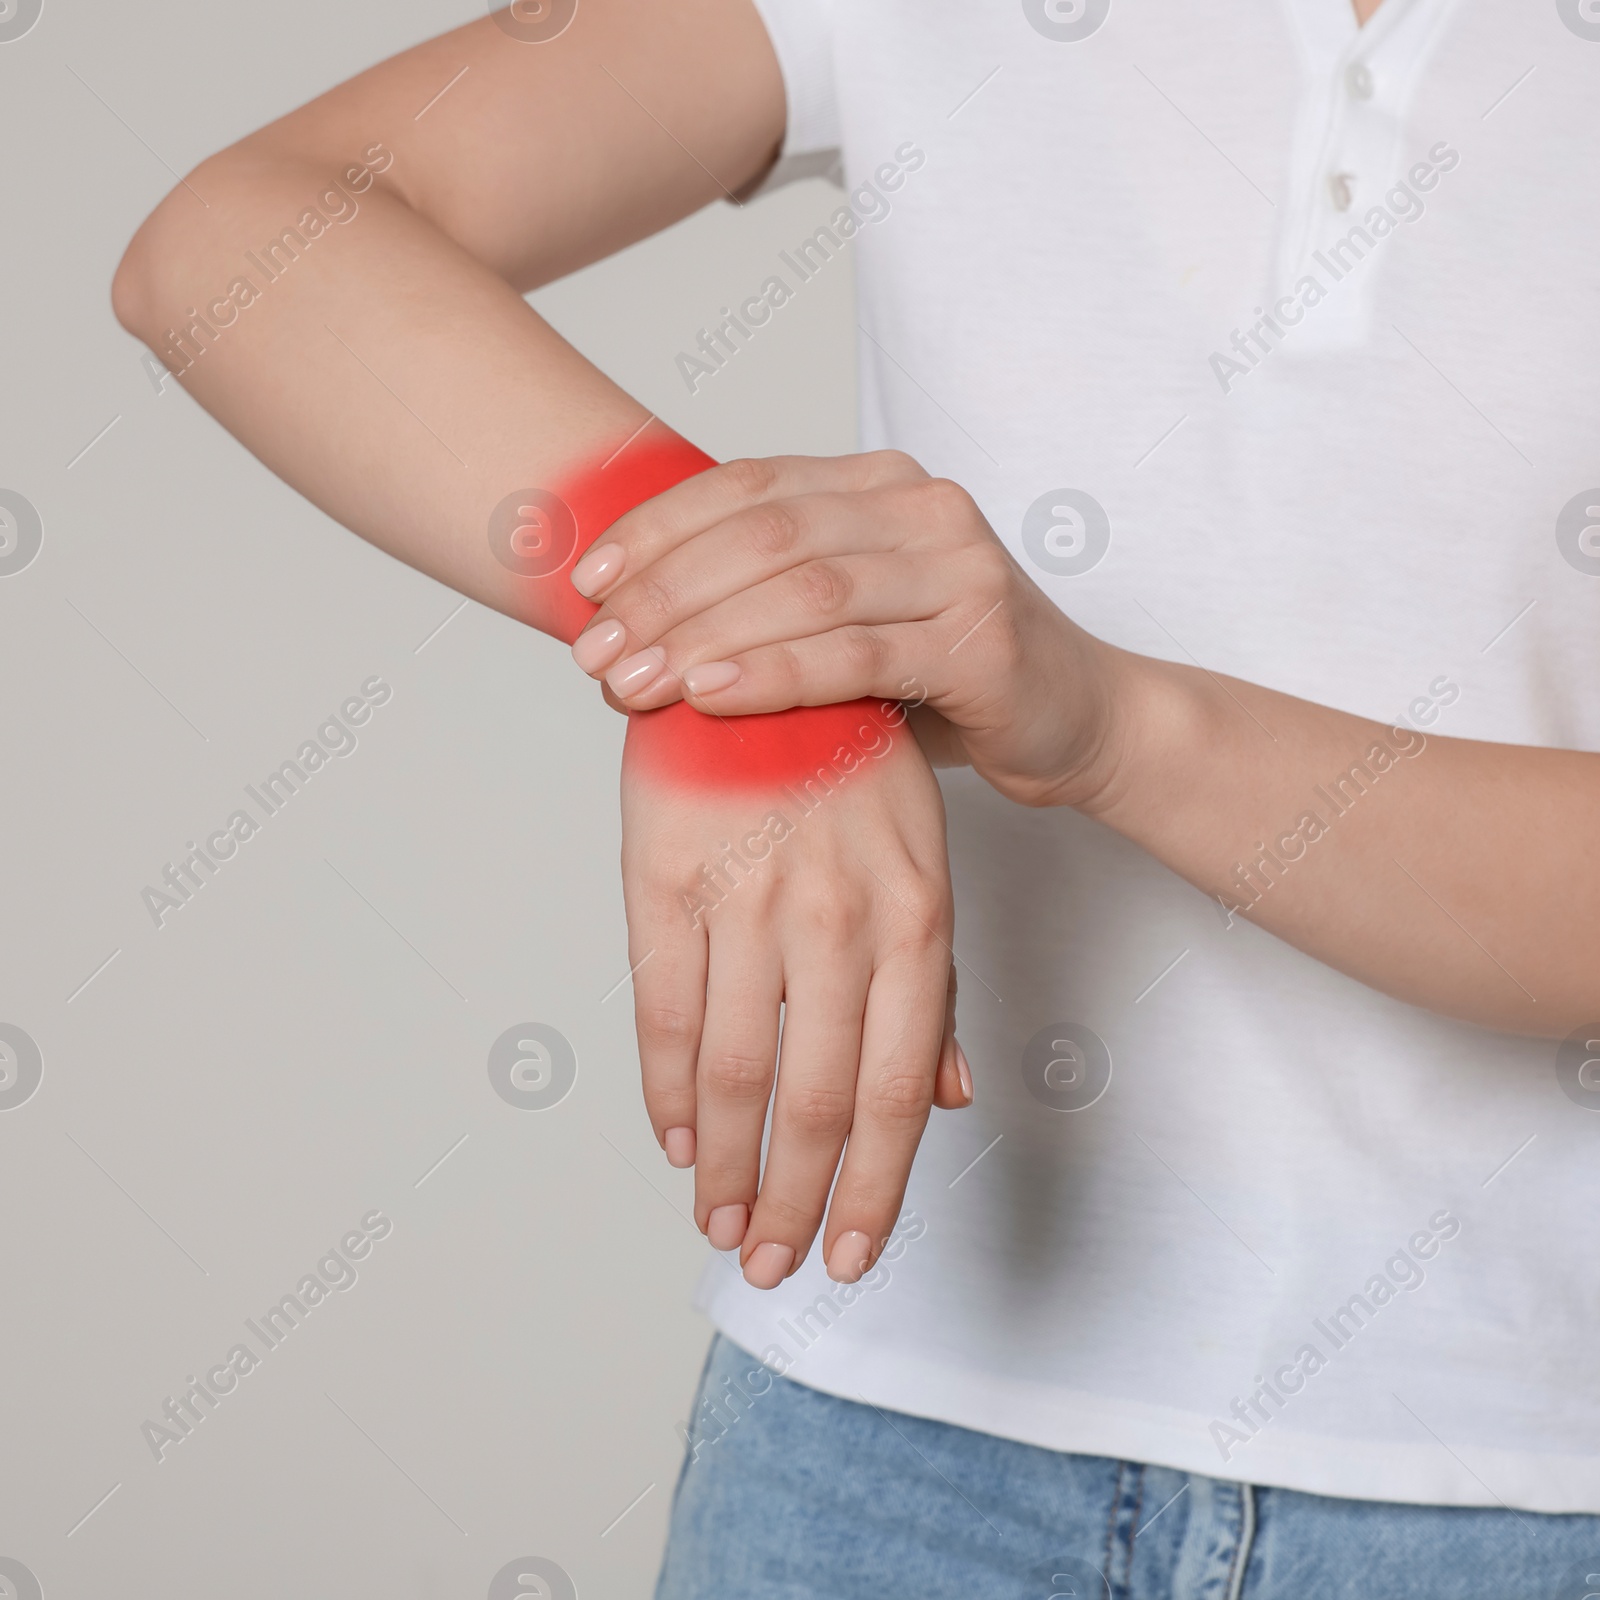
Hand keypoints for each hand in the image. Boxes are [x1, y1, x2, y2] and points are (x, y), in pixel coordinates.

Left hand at [568, 452, 1130, 809]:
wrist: (1075, 719)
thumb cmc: (945, 675)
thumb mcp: (850, 622)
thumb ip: (769, 601)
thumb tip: (629, 619)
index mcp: (879, 484)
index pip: (747, 487)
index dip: (656, 529)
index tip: (585, 583)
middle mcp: (922, 506)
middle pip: (764, 534)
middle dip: (664, 593)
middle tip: (596, 653)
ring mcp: (958, 566)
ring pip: (803, 589)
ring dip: (701, 636)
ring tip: (631, 682)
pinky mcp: (980, 637)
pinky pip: (854, 652)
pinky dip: (771, 673)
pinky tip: (706, 697)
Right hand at [619, 696, 970, 1287]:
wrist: (753, 646)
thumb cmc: (852, 765)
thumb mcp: (921, 861)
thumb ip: (932, 987)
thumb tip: (954, 1100)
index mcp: (916, 915)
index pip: (898, 1090)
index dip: (873, 1189)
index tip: (848, 1257)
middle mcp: (837, 916)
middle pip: (816, 1100)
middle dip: (792, 1200)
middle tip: (768, 1265)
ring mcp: (748, 896)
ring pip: (735, 1074)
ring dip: (725, 1167)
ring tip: (717, 1224)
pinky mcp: (667, 878)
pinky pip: (662, 1013)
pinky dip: (665, 1092)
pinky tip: (673, 1140)